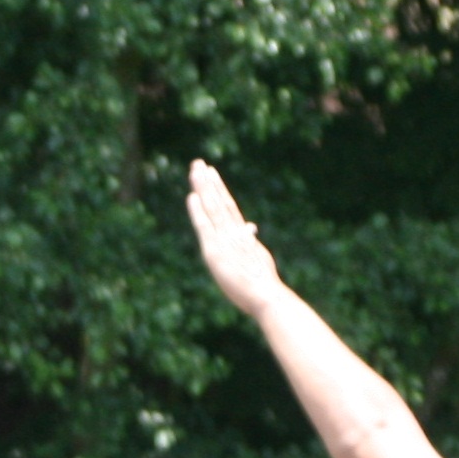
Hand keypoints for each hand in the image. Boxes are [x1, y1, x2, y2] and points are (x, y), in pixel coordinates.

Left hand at [186, 159, 281, 321]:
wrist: (266, 296)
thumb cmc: (263, 285)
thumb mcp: (256, 259)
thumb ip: (250, 242)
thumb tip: (250, 227)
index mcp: (241, 236)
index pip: (227, 207)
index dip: (219, 189)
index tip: (212, 173)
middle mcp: (232, 233)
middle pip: (218, 201)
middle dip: (208, 181)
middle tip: (198, 162)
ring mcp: (224, 240)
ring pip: (212, 207)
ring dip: (202, 187)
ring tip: (195, 168)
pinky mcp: (215, 250)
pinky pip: (205, 225)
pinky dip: (198, 211)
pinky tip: (192, 195)